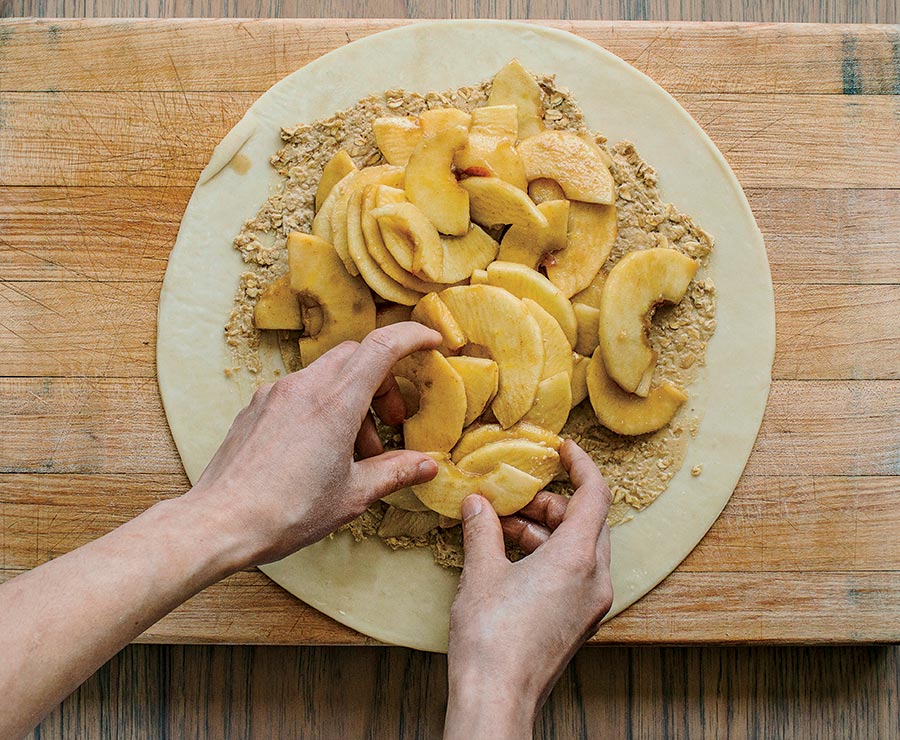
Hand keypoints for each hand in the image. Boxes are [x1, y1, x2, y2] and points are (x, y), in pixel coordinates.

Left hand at [183, 322, 441, 566]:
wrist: (219, 523)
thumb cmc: (286, 512)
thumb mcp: (352, 496)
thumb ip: (394, 472)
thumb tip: (427, 466)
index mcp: (335, 403)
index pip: (381, 346)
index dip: (412, 337)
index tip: (432, 341)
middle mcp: (304, 387)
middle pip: (356, 356)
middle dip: (383, 381)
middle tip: (394, 422)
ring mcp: (276, 394)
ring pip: (328, 375)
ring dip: (353, 400)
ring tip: (358, 450)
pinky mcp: (257, 407)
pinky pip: (301, 391)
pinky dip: (323, 407)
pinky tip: (322, 449)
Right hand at [444, 441, 612, 737]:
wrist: (497, 699)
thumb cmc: (491, 638)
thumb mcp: (481, 573)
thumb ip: (482, 529)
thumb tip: (476, 504)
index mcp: (577, 558)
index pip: (595, 494)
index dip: (581, 465)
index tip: (563, 449)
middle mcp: (595, 579)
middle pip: (587, 521)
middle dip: (552, 503)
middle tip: (516, 497)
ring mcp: (591, 604)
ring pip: (580, 548)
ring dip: (546, 531)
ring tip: (502, 529)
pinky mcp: (580, 622)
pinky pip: (575, 574)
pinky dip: (549, 556)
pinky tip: (511, 559)